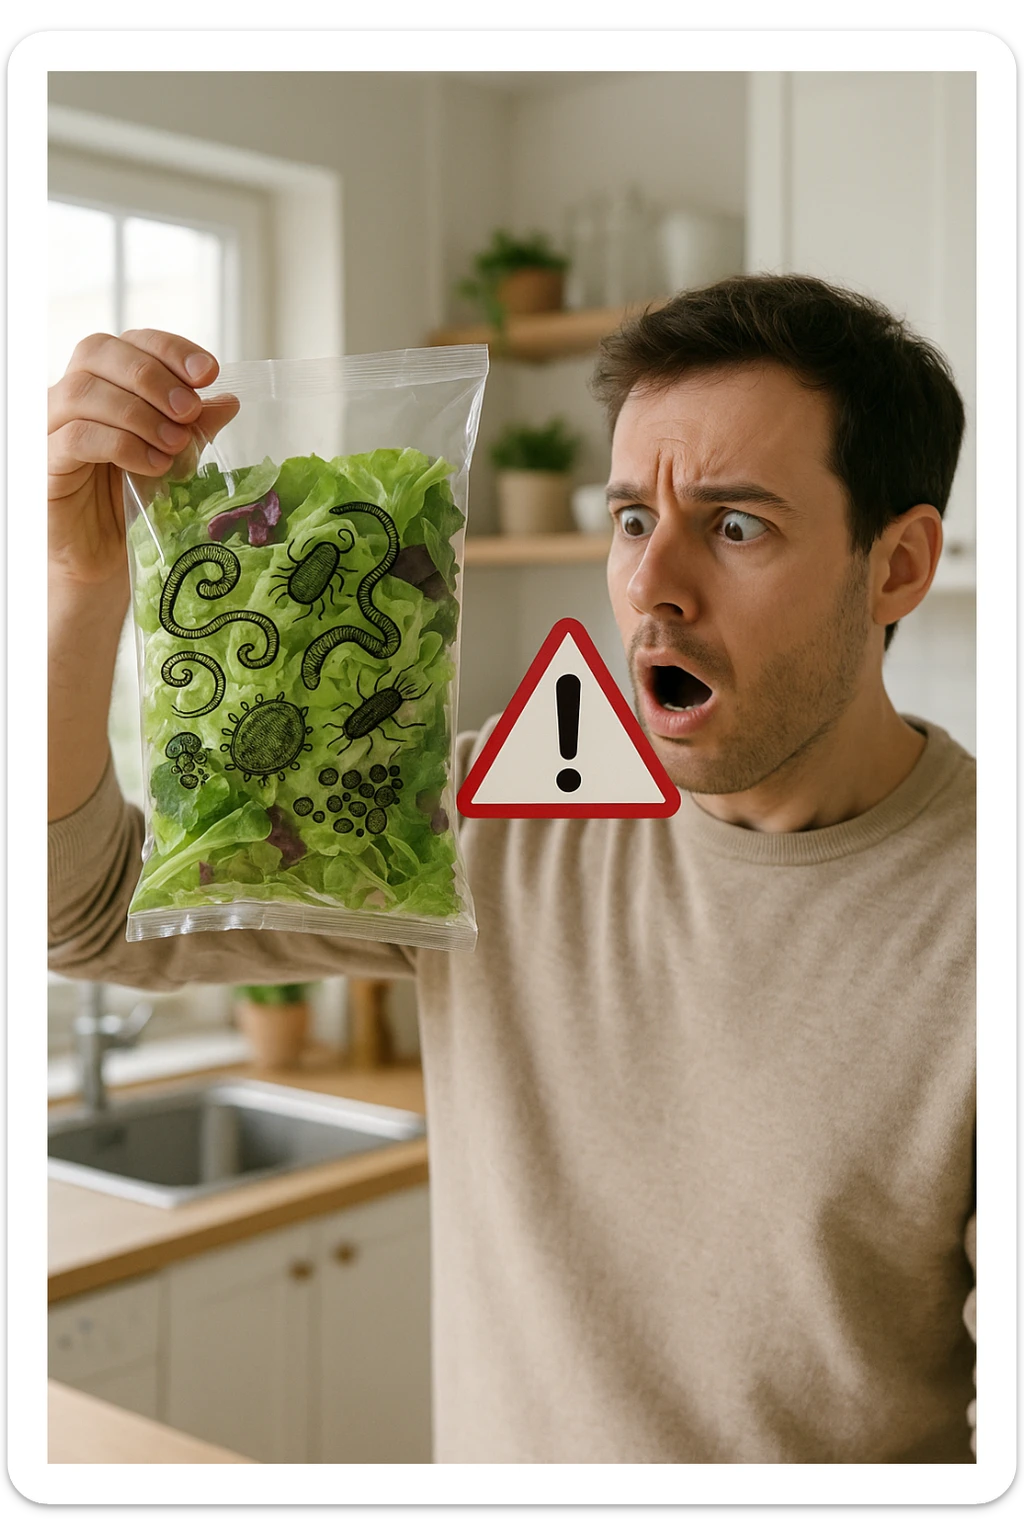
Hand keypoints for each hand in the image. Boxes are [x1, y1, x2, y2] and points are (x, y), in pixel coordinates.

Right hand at [47, 330, 238, 588]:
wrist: (104, 556)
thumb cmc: (132, 501)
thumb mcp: (172, 457)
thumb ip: (194, 427)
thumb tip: (228, 400)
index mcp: (105, 383)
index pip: (130, 341)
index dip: (169, 349)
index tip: (209, 372)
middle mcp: (70, 394)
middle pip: (98, 352)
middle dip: (153, 377)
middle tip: (188, 410)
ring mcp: (50, 425)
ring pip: (84, 392)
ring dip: (138, 413)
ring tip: (175, 444)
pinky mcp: (44, 462)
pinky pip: (76, 437)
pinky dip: (121, 445)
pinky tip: (153, 465)